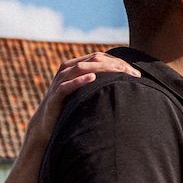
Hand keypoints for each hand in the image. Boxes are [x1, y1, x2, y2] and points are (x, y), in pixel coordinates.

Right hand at [24, 52, 138, 143]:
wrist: (46, 125)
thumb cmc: (70, 107)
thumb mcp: (87, 93)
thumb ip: (100, 85)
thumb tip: (127, 85)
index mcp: (75, 67)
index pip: (100, 57)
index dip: (118, 62)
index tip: (136, 73)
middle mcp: (66, 70)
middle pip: (93, 60)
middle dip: (115, 65)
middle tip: (133, 74)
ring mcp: (59, 82)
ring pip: (80, 68)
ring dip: (102, 69)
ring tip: (120, 72)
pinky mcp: (55, 96)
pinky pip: (66, 86)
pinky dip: (79, 81)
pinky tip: (93, 78)